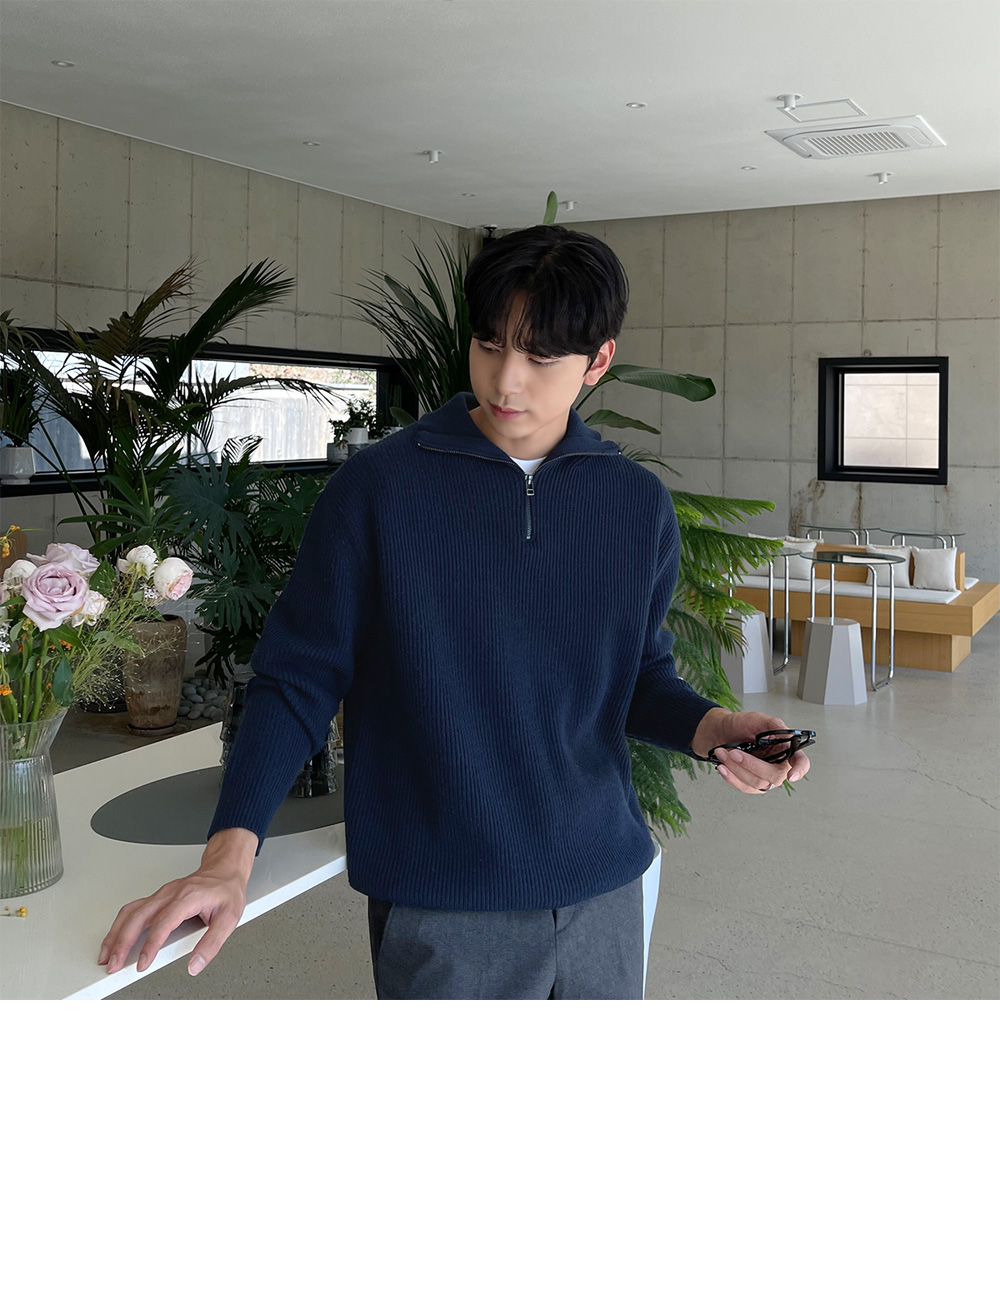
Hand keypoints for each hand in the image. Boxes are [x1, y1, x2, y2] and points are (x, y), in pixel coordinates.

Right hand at [97, 828, 255, 977]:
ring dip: (115, 934)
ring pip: (129, 913)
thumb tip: (195, 964)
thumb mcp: (229, 919)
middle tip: (114, 965)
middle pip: (137, 917)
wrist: (225, 869)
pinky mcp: (157, 897)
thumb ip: (212, 944)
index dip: (150, 946)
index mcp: (187, 898)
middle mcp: (170, 894)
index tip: (142, 964)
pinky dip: (119, 926)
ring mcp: (161, 894)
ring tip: (106, 956)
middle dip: (122, 943)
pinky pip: (132, 910)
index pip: (163, 923)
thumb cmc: (227, 891)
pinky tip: (115, 938)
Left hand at [691, 708, 810, 795]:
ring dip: (736, 768)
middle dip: (752, 765)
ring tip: (723, 753)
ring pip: (757, 782)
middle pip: (775, 775)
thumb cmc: (740, 725)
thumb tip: (787, 734)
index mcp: (784, 747)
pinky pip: (745, 787)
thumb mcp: (757, 719)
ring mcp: (764, 776)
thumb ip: (774, 725)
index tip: (791, 775)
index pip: (800, 761)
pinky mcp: (750, 784)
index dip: (800, 769)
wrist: (719, 732)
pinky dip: (731, 777)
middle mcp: (777, 763)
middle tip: (734, 752)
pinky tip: (723, 767)